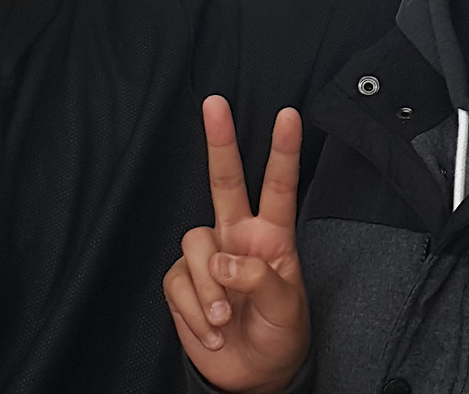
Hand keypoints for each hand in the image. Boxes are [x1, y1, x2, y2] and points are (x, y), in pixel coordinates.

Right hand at [164, 96, 308, 393]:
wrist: (253, 375)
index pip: (278, 186)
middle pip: (225, 181)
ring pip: (194, 242)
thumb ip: (261, 279)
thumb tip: (224, 259)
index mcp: (272, 236)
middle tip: (216, 103)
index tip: (289, 115)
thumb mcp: (287, 309)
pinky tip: (212, 330)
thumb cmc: (280, 334)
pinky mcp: (183, 283)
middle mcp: (237, 236)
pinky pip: (178, 284)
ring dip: (209, 288)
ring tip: (225, 320)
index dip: (283, 150)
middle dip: (220, 141)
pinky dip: (195, 313)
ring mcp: (208, 257)